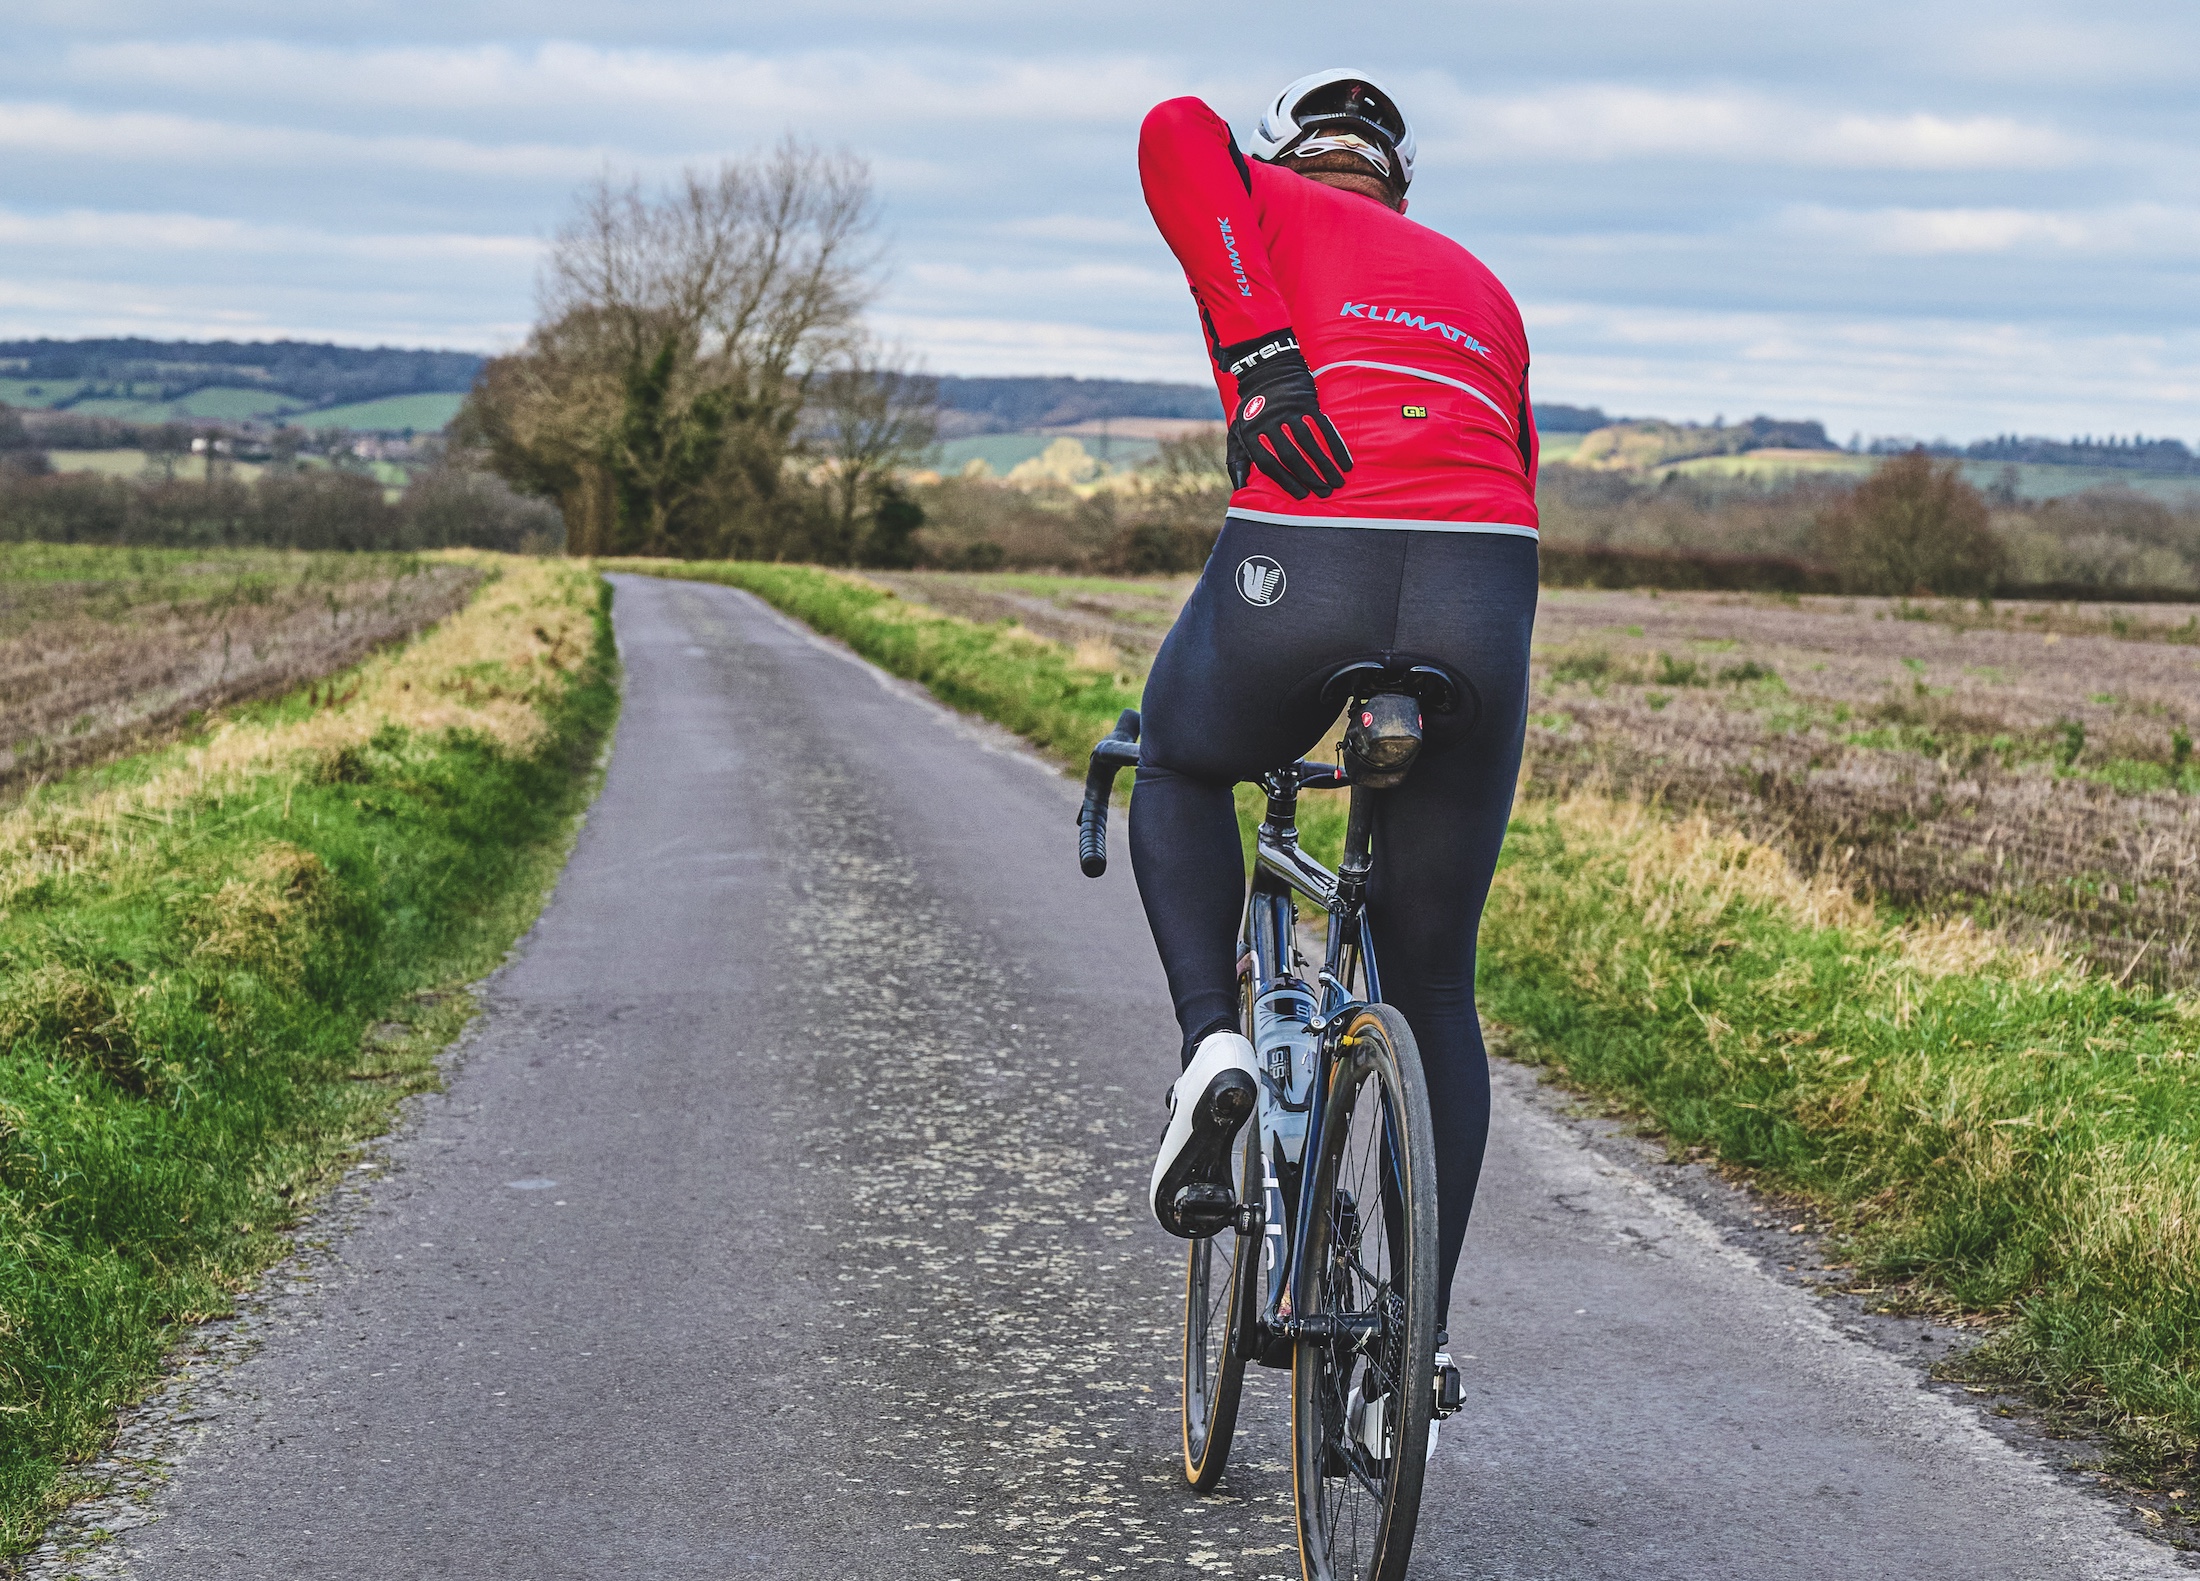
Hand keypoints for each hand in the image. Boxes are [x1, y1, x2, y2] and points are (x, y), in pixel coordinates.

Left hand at [1219, 330, 1352, 499]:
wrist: (1267, 370)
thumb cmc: (1253, 409)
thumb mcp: (1238, 432)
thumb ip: (1238, 461)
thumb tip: (1240, 490)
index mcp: (1251, 432)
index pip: (1268, 463)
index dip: (1286, 481)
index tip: (1301, 495)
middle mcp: (1269, 421)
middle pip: (1291, 455)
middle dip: (1309, 477)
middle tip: (1324, 493)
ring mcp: (1288, 410)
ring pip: (1309, 443)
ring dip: (1325, 466)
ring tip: (1337, 483)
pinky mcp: (1306, 402)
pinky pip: (1323, 428)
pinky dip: (1335, 447)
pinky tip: (1344, 463)